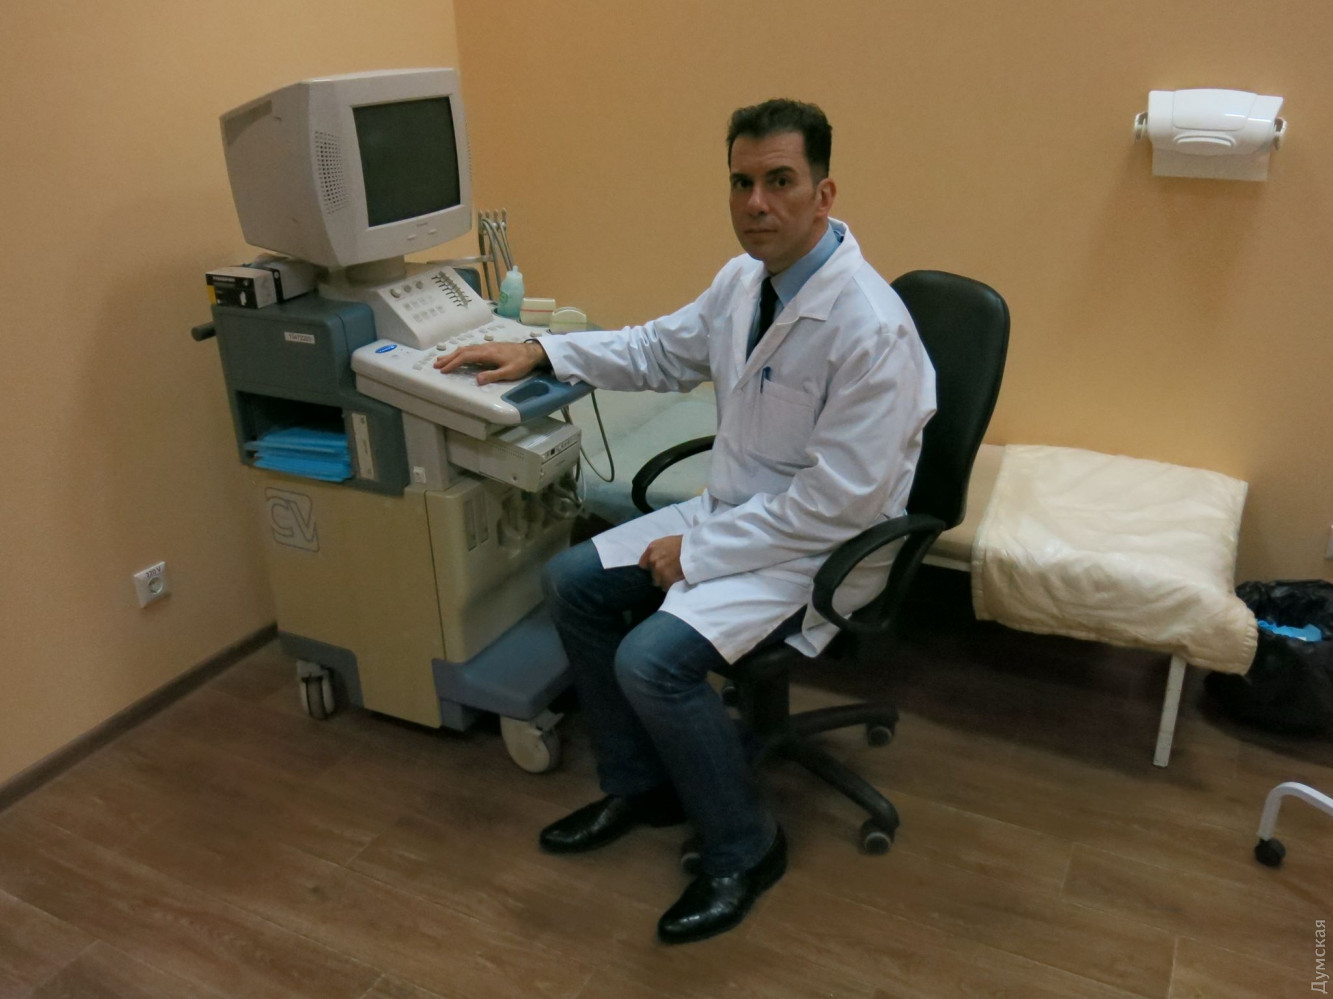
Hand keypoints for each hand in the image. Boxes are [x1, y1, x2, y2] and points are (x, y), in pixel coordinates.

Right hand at [432, 340, 546, 384]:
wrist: (531, 352)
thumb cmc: (521, 363)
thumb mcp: (509, 372)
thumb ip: (493, 376)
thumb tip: (477, 380)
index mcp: (488, 353)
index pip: (466, 357)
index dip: (454, 363)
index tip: (443, 370)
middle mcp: (485, 348)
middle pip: (463, 351)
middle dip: (449, 358)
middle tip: (436, 365)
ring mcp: (487, 346)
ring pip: (466, 349)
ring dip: (453, 354)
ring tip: (442, 360)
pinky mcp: (489, 347)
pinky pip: (471, 349)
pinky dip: (461, 353)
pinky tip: (459, 356)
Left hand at [639, 535, 684, 589]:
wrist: (696, 550)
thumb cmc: (684, 543)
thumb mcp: (667, 541)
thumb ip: (658, 551)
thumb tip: (655, 559)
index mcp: (652, 549)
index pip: (643, 565)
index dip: (650, 568)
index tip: (655, 569)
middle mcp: (653, 560)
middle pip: (651, 575)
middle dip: (658, 575)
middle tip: (668, 572)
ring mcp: (659, 571)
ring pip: (658, 582)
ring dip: (664, 581)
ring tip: (674, 577)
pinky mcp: (667, 580)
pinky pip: (666, 587)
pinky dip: (671, 586)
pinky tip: (677, 580)